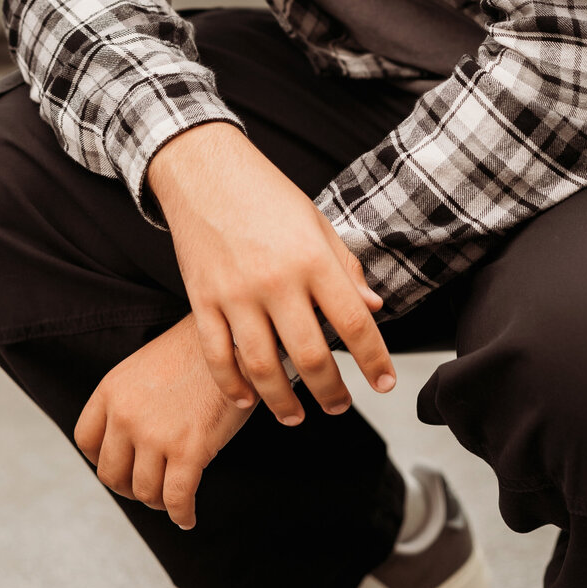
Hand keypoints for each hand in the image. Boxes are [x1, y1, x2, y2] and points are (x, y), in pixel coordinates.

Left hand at [73, 312, 252, 529]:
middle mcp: (126, 415)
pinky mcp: (188, 450)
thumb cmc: (197, 354)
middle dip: (129, 487)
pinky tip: (187, 517)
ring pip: (144, 491)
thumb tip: (128, 443)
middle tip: (148, 487)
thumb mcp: (145, 367)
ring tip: (171, 499)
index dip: (102, 460)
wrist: (236, 341)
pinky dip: (180, 514)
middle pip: (111, 474)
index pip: (86, 442)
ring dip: (157, 501)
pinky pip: (175, 498)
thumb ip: (128, 401)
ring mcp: (155, 434)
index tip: (121, 465)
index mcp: (111, 390)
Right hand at [147, 123, 395, 425]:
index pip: (354, 323)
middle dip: (331, 392)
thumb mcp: (317, 223)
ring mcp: (235, 293)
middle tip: (341, 407)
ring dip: (283, 402)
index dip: (374, 360)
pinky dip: (233, 386)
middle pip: (310, 355)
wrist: (205, 170)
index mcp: (312, 258)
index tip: (384, 382)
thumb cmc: (267, 194)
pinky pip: (217, 357)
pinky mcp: (202, 300)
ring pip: (263, 367)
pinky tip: (247, 400)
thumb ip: (345, 268)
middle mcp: (276, 280)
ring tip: (297, 416)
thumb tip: (373, 308)